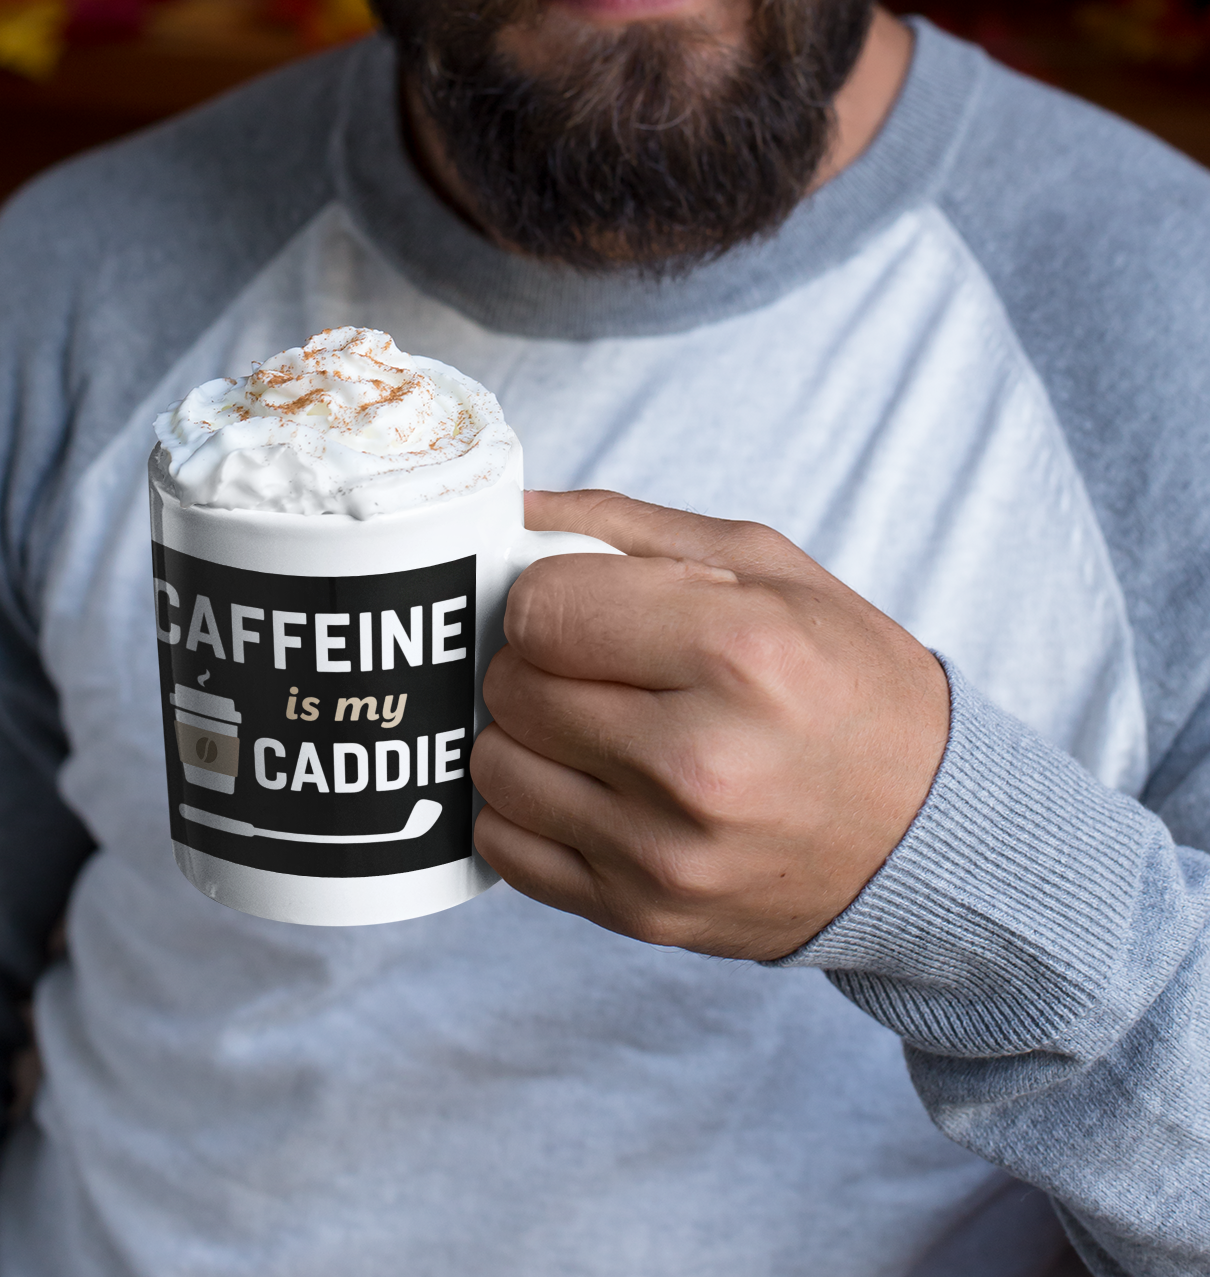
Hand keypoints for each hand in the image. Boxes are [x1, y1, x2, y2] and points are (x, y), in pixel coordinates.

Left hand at [471, 490, 949, 960]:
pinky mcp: (644, 914)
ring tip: (594, 723)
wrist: (926, 832)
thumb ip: (626, 527)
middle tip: (597, 663)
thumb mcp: (766, 566)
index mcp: (739, 651)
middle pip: (513, 686)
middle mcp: (700, 759)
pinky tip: (587, 785)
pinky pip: (507, 847)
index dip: (548, 594)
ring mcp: (667, 851)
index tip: (585, 603)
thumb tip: (513, 507)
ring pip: (496, 766)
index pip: (541, 608)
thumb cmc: (846, 681)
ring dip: (528, 736)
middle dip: (538, 661)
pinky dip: (527, 809)